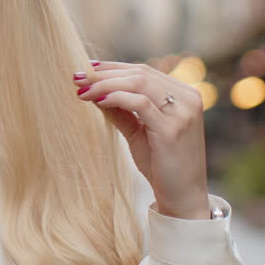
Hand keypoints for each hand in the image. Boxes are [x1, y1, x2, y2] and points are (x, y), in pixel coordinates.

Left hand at [72, 60, 210, 219]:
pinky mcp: (172, 128)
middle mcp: (188, 98)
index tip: (85, 69)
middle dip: (104, 74)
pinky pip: (140, 103)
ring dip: (105, 84)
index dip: (112, 68)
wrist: (182, 197)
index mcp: (183, 94)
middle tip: (76, 78)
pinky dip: (116, 98)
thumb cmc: (161, 164)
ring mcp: (183, 112)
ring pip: (139, 82)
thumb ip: (120, 109)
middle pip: (139, 73)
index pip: (143, 70)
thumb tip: (93, 89)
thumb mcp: (138, 131)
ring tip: (82, 91)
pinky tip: (97, 102)